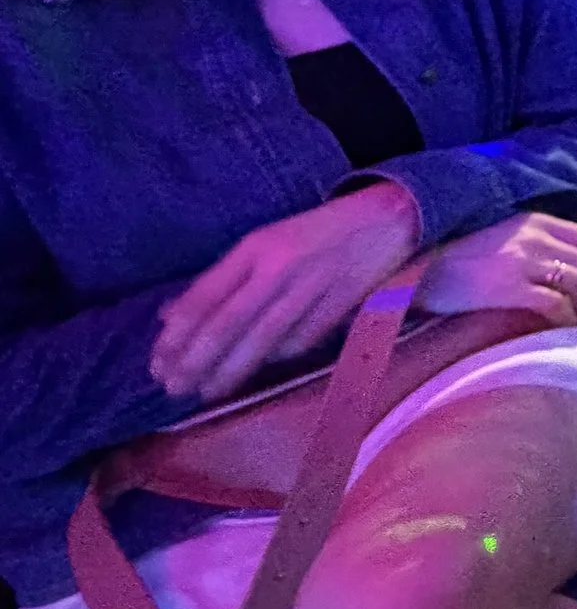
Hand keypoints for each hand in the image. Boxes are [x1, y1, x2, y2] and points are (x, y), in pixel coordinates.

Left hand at [152, 181, 422, 401]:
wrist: (387, 218)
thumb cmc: (315, 231)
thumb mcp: (263, 243)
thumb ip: (220, 279)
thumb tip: (169, 316)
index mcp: (257, 246)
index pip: (206, 296)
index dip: (178, 334)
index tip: (158, 362)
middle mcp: (282, 265)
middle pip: (230, 323)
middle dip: (197, 359)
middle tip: (174, 387)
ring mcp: (314, 286)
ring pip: (263, 339)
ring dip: (230, 370)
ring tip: (207, 391)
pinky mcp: (341, 304)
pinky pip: (300, 340)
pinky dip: (275, 358)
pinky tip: (257, 371)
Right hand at [415, 211, 576, 328]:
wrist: (420, 269)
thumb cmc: (460, 258)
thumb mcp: (504, 238)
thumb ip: (536, 245)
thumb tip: (571, 272)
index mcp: (535, 222)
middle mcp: (535, 237)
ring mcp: (522, 261)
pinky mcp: (509, 287)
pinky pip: (555, 304)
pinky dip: (567, 319)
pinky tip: (564, 330)